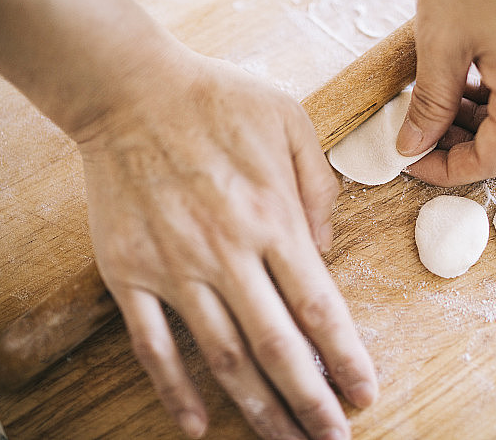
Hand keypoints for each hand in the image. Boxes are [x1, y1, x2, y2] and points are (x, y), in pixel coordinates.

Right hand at [77, 53, 376, 438]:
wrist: (131, 91)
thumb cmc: (218, 101)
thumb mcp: (291, 122)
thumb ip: (320, 188)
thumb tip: (327, 250)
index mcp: (274, 219)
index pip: (320, 307)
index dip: (347, 358)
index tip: (365, 393)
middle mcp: (228, 253)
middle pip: (277, 347)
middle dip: (310, 401)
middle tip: (333, 439)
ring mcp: (175, 268)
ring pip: (222, 356)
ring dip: (255, 408)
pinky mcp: (130, 272)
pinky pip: (154, 344)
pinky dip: (174, 389)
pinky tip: (196, 424)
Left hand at [397, 0, 495, 185]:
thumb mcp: (440, 41)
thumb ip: (429, 105)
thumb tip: (412, 148)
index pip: (494, 161)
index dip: (447, 169)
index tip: (411, 159)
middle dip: (474, 157)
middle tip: (430, 138)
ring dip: (489, 131)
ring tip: (443, 106)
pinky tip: (470, 83)